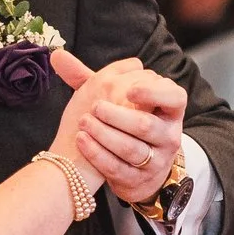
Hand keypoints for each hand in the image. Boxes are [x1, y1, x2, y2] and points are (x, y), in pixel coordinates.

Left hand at [74, 69, 188, 204]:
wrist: (134, 166)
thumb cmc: (126, 123)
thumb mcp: (118, 99)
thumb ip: (94, 77)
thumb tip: (58, 54)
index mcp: (170, 110)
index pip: (174, 97)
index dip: (154, 93)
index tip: (129, 91)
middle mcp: (169, 135)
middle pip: (146, 125)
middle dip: (119, 116)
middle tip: (96, 106)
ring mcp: (156, 160)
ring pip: (132, 148)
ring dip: (105, 134)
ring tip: (84, 122)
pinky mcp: (139, 180)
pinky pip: (118, 168)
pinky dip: (98, 154)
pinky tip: (82, 141)